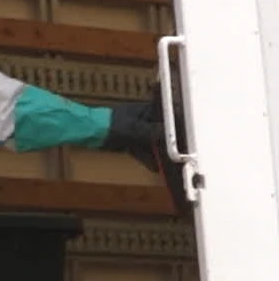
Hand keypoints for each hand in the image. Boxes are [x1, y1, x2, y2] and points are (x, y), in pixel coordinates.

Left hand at [105, 87, 192, 214]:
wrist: (90, 132)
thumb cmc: (111, 124)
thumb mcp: (136, 129)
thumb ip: (153, 132)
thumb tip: (171, 136)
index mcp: (148, 111)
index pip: (170, 118)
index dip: (180, 127)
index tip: (191, 136)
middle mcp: (146, 120)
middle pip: (163, 133)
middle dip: (171, 144)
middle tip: (183, 156)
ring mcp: (138, 131)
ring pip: (153, 143)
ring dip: (160, 154)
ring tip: (172, 165)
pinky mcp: (130, 141)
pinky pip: (143, 151)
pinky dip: (148, 159)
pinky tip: (156, 169)